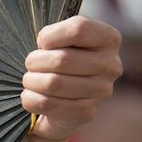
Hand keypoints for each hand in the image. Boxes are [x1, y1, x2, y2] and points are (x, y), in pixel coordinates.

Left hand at [24, 15, 122, 141]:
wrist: (58, 98)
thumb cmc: (56, 60)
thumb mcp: (59, 39)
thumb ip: (54, 34)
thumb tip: (44, 42)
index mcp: (109, 39)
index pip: (78, 29)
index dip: (50, 36)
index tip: (42, 43)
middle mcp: (111, 65)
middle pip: (61, 59)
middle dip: (34, 62)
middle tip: (31, 65)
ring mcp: (102, 90)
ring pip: (53, 83)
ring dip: (31, 81)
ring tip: (30, 80)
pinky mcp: (87, 112)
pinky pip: (48, 104)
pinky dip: (30, 99)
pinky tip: (30, 96)